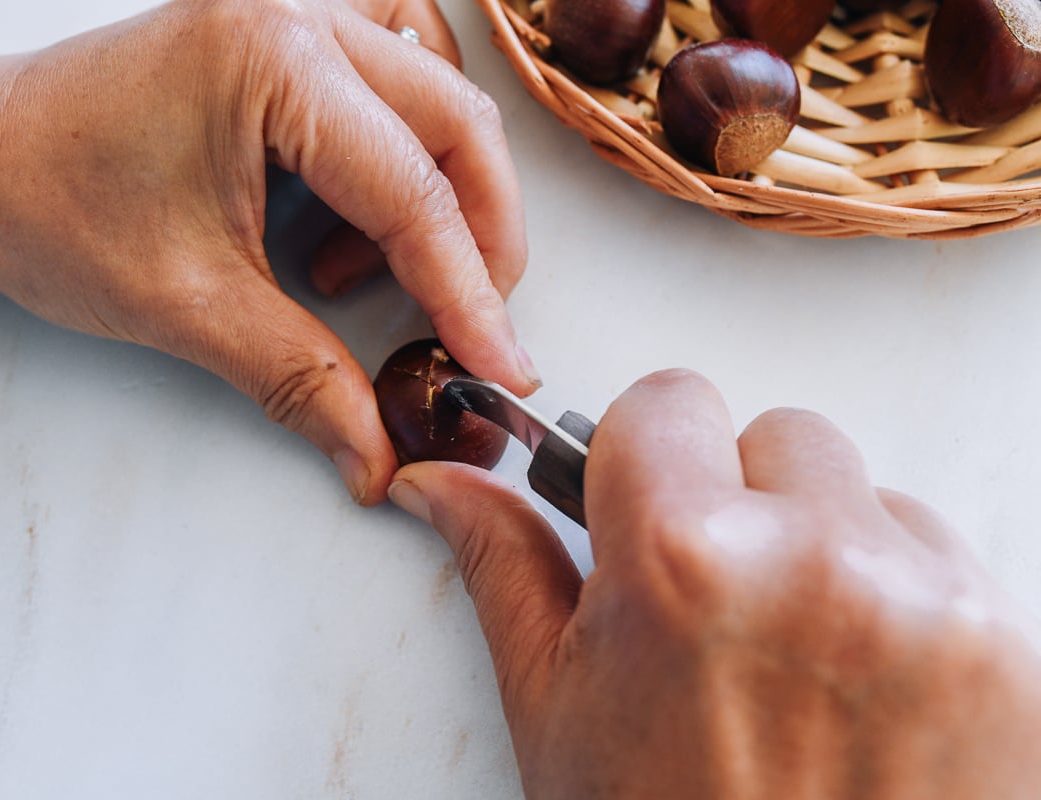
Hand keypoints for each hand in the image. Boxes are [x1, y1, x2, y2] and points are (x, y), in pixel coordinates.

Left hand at [0, 0, 535, 503]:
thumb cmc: (45, 206)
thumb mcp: (190, 306)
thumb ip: (303, 379)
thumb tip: (379, 451)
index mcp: (272, 62)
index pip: (415, 193)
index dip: (471, 294)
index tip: (503, 366)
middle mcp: (296, 15)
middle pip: (457, 129)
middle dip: (478, 241)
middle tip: (465, 329)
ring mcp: (292, 14)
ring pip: (439, 95)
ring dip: (442, 192)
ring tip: (363, 269)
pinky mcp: (281, 37)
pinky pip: (394, 77)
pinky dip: (405, 149)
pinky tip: (352, 207)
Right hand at [390, 369, 1040, 797]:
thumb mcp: (557, 710)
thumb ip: (504, 567)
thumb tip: (443, 486)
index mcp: (684, 563)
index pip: (668, 400)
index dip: (648, 453)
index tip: (648, 499)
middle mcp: (818, 562)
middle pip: (778, 435)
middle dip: (742, 499)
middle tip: (718, 603)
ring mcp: (930, 604)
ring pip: (867, 496)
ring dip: (830, 549)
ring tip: (795, 658)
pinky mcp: (1013, 649)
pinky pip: (945, 560)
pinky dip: (904, 601)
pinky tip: (862, 689)